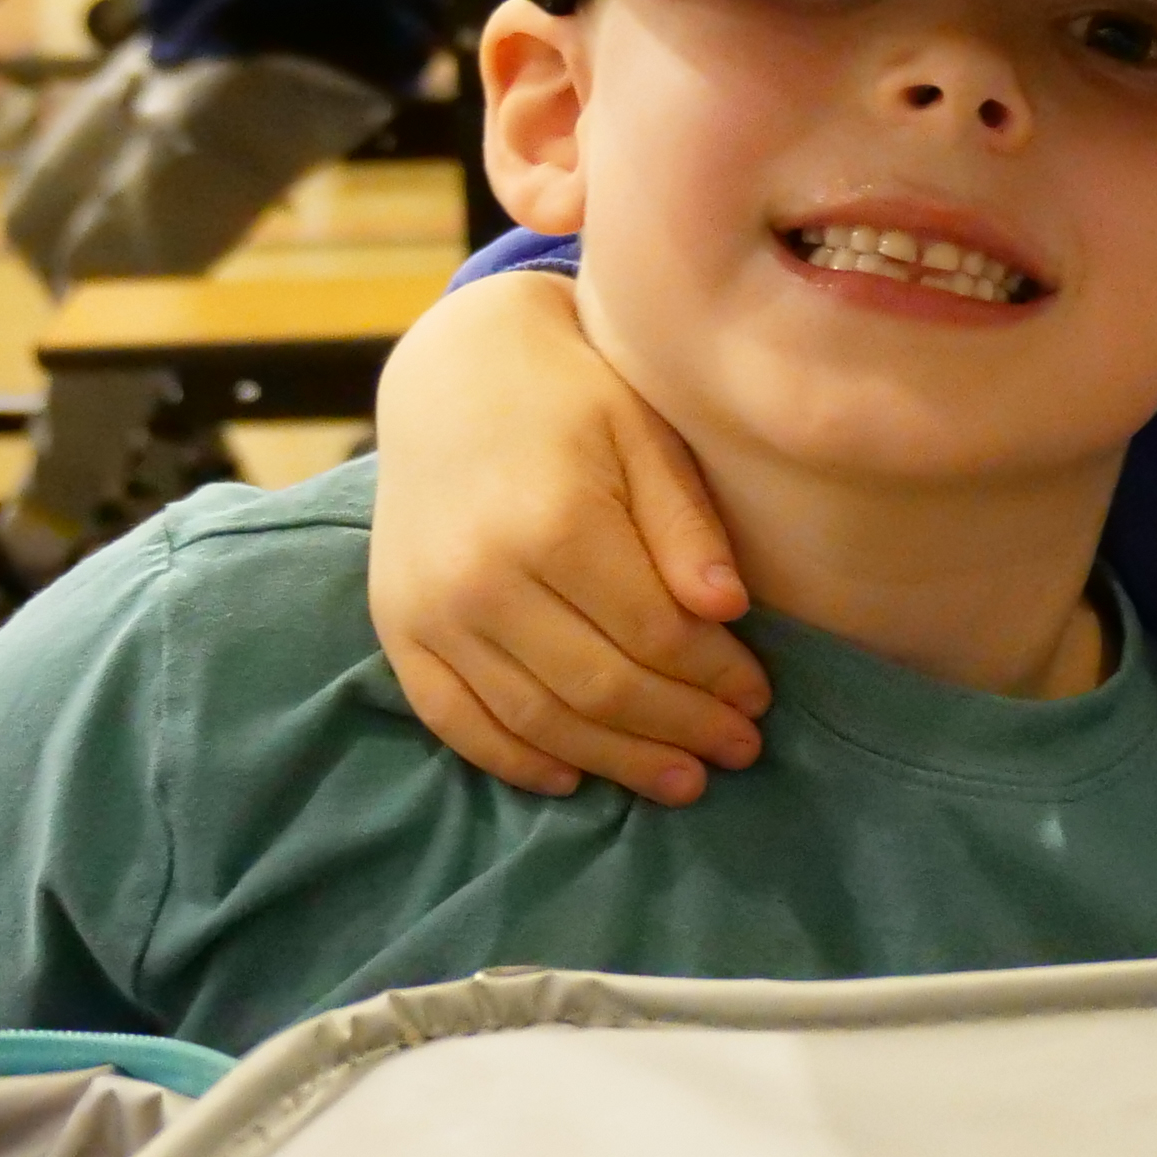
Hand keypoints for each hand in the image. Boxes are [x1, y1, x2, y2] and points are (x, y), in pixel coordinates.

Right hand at [366, 273, 771, 803]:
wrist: (452, 374)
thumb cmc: (573, 399)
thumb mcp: (646, 436)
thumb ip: (685, 524)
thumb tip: (730, 611)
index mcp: (556, 523)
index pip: (656, 635)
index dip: (716, 678)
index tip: (761, 699)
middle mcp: (482, 577)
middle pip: (600, 688)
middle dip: (680, 729)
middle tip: (739, 753)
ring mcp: (429, 609)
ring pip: (535, 718)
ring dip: (614, 762)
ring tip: (679, 782)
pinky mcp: (396, 627)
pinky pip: (453, 719)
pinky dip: (513, 759)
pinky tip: (572, 778)